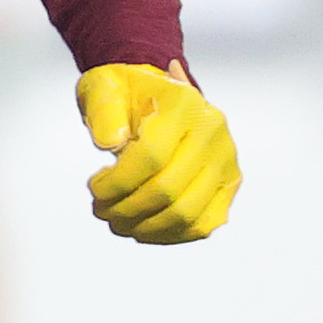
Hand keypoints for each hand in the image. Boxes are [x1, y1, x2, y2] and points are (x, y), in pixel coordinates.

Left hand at [78, 63, 239, 243]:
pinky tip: (142, 228)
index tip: (94, 188)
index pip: (151, 156)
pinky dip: (169, 234)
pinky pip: (203, 223)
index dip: (117, 182)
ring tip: (117, 221)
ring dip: (145, 227)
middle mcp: (213, 132)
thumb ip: (104, 114)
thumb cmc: (125, 92)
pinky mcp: (228, 183)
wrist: (154, 91)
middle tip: (100, 210)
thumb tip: (111, 144)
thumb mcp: (103, 88)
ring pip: (186, 213)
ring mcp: (225, 159)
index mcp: (184, 104)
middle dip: (125, 209)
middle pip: (168, 189)